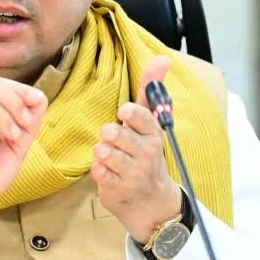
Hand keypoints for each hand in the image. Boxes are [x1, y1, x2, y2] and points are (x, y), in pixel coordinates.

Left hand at [90, 55, 182, 242]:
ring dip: (102, 152)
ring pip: (105, 152)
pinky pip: (97, 171)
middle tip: (113, 139)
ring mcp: (133, 173)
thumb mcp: (151, 123)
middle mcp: (147, 154)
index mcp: (154, 135)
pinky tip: (106, 171)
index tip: (123, 113)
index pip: (142, 117)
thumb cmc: (146, 153)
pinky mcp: (118, 189)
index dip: (129, 114)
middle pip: (116, 134)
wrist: (151, 200)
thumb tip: (162, 58)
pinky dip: (98, 170)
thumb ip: (150, 91)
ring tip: (109, 155)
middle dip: (109, 134)